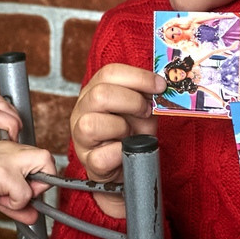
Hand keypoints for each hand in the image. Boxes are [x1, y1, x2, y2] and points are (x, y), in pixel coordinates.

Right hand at [0, 141, 55, 223]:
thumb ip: (15, 204)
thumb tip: (34, 218)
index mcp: (8, 149)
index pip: (40, 157)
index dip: (38, 176)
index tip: (24, 191)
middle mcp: (11, 149)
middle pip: (48, 158)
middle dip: (42, 181)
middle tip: (20, 194)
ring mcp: (9, 160)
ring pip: (44, 174)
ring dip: (28, 194)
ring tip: (3, 197)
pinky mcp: (4, 173)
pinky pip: (25, 195)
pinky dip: (14, 204)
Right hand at [69, 63, 165, 217]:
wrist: (127, 165)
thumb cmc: (131, 134)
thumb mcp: (141, 110)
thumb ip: (147, 97)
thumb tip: (159, 87)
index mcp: (94, 91)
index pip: (109, 73)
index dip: (138, 77)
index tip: (160, 85)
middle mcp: (82, 110)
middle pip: (100, 94)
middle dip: (132, 102)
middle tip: (147, 111)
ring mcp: (80, 136)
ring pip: (92, 124)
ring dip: (121, 128)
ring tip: (130, 134)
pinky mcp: (87, 161)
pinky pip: (102, 156)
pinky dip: (120, 153)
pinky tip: (126, 151)